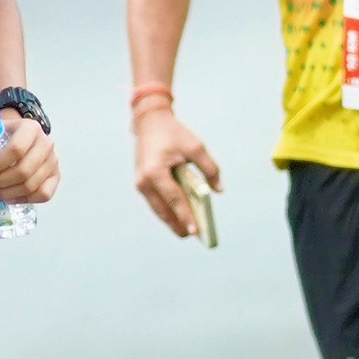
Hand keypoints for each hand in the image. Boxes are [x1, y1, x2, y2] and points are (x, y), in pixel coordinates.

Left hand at [0, 109, 59, 204]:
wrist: (19, 135)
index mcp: (30, 128)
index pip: (16, 149)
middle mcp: (46, 143)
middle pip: (24, 171)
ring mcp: (53, 161)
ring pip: (31, 186)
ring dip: (6, 194)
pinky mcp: (55, 176)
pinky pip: (44, 194)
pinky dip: (25, 200)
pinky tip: (8, 199)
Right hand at [133, 106, 222, 237]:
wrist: (149, 122)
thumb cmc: (173, 133)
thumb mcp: (196, 147)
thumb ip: (209, 168)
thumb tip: (218, 190)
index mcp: (155, 172)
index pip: (174, 199)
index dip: (186, 216)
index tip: (195, 231)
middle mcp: (144, 181)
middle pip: (163, 210)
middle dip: (178, 224)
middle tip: (193, 236)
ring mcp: (140, 184)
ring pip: (158, 209)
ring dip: (172, 221)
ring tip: (186, 232)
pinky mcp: (142, 183)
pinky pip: (156, 202)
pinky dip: (167, 211)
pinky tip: (178, 218)